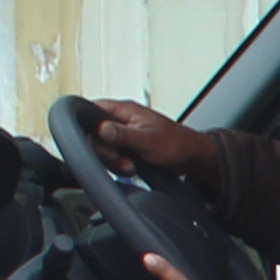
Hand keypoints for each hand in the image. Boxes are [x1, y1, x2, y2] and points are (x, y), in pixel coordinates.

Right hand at [89, 98, 206, 169]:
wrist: (190, 157)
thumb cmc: (176, 143)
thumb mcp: (147, 140)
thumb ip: (123, 134)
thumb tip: (101, 129)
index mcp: (123, 110)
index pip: (91, 111)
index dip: (89, 129)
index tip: (100, 143)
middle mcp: (119, 120)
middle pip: (93, 134)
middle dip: (105, 152)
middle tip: (122, 159)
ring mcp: (121, 134)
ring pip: (101, 148)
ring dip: (113, 161)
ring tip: (131, 166)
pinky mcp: (124, 147)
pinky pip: (111, 157)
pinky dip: (118, 166)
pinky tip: (131, 168)